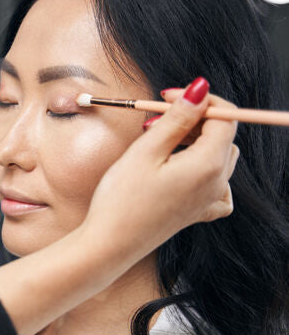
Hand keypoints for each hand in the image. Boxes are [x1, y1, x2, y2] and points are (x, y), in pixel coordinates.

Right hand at [0, 77, 239, 334]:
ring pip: (220, 157)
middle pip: (221, 136)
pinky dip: (206, 171)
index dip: (199, 100)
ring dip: (196, 142)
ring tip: (159, 143)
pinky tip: (182, 171)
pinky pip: (218, 186)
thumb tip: (200, 90)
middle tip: (155, 119)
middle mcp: (217, 184)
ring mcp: (209, 201)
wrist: (109, 244)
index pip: (224, 118)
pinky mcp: (197, 213)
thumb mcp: (146, 151)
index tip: (169, 95)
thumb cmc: (121, 200)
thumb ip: (177, 119)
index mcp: (208, 165)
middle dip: (194, 119)